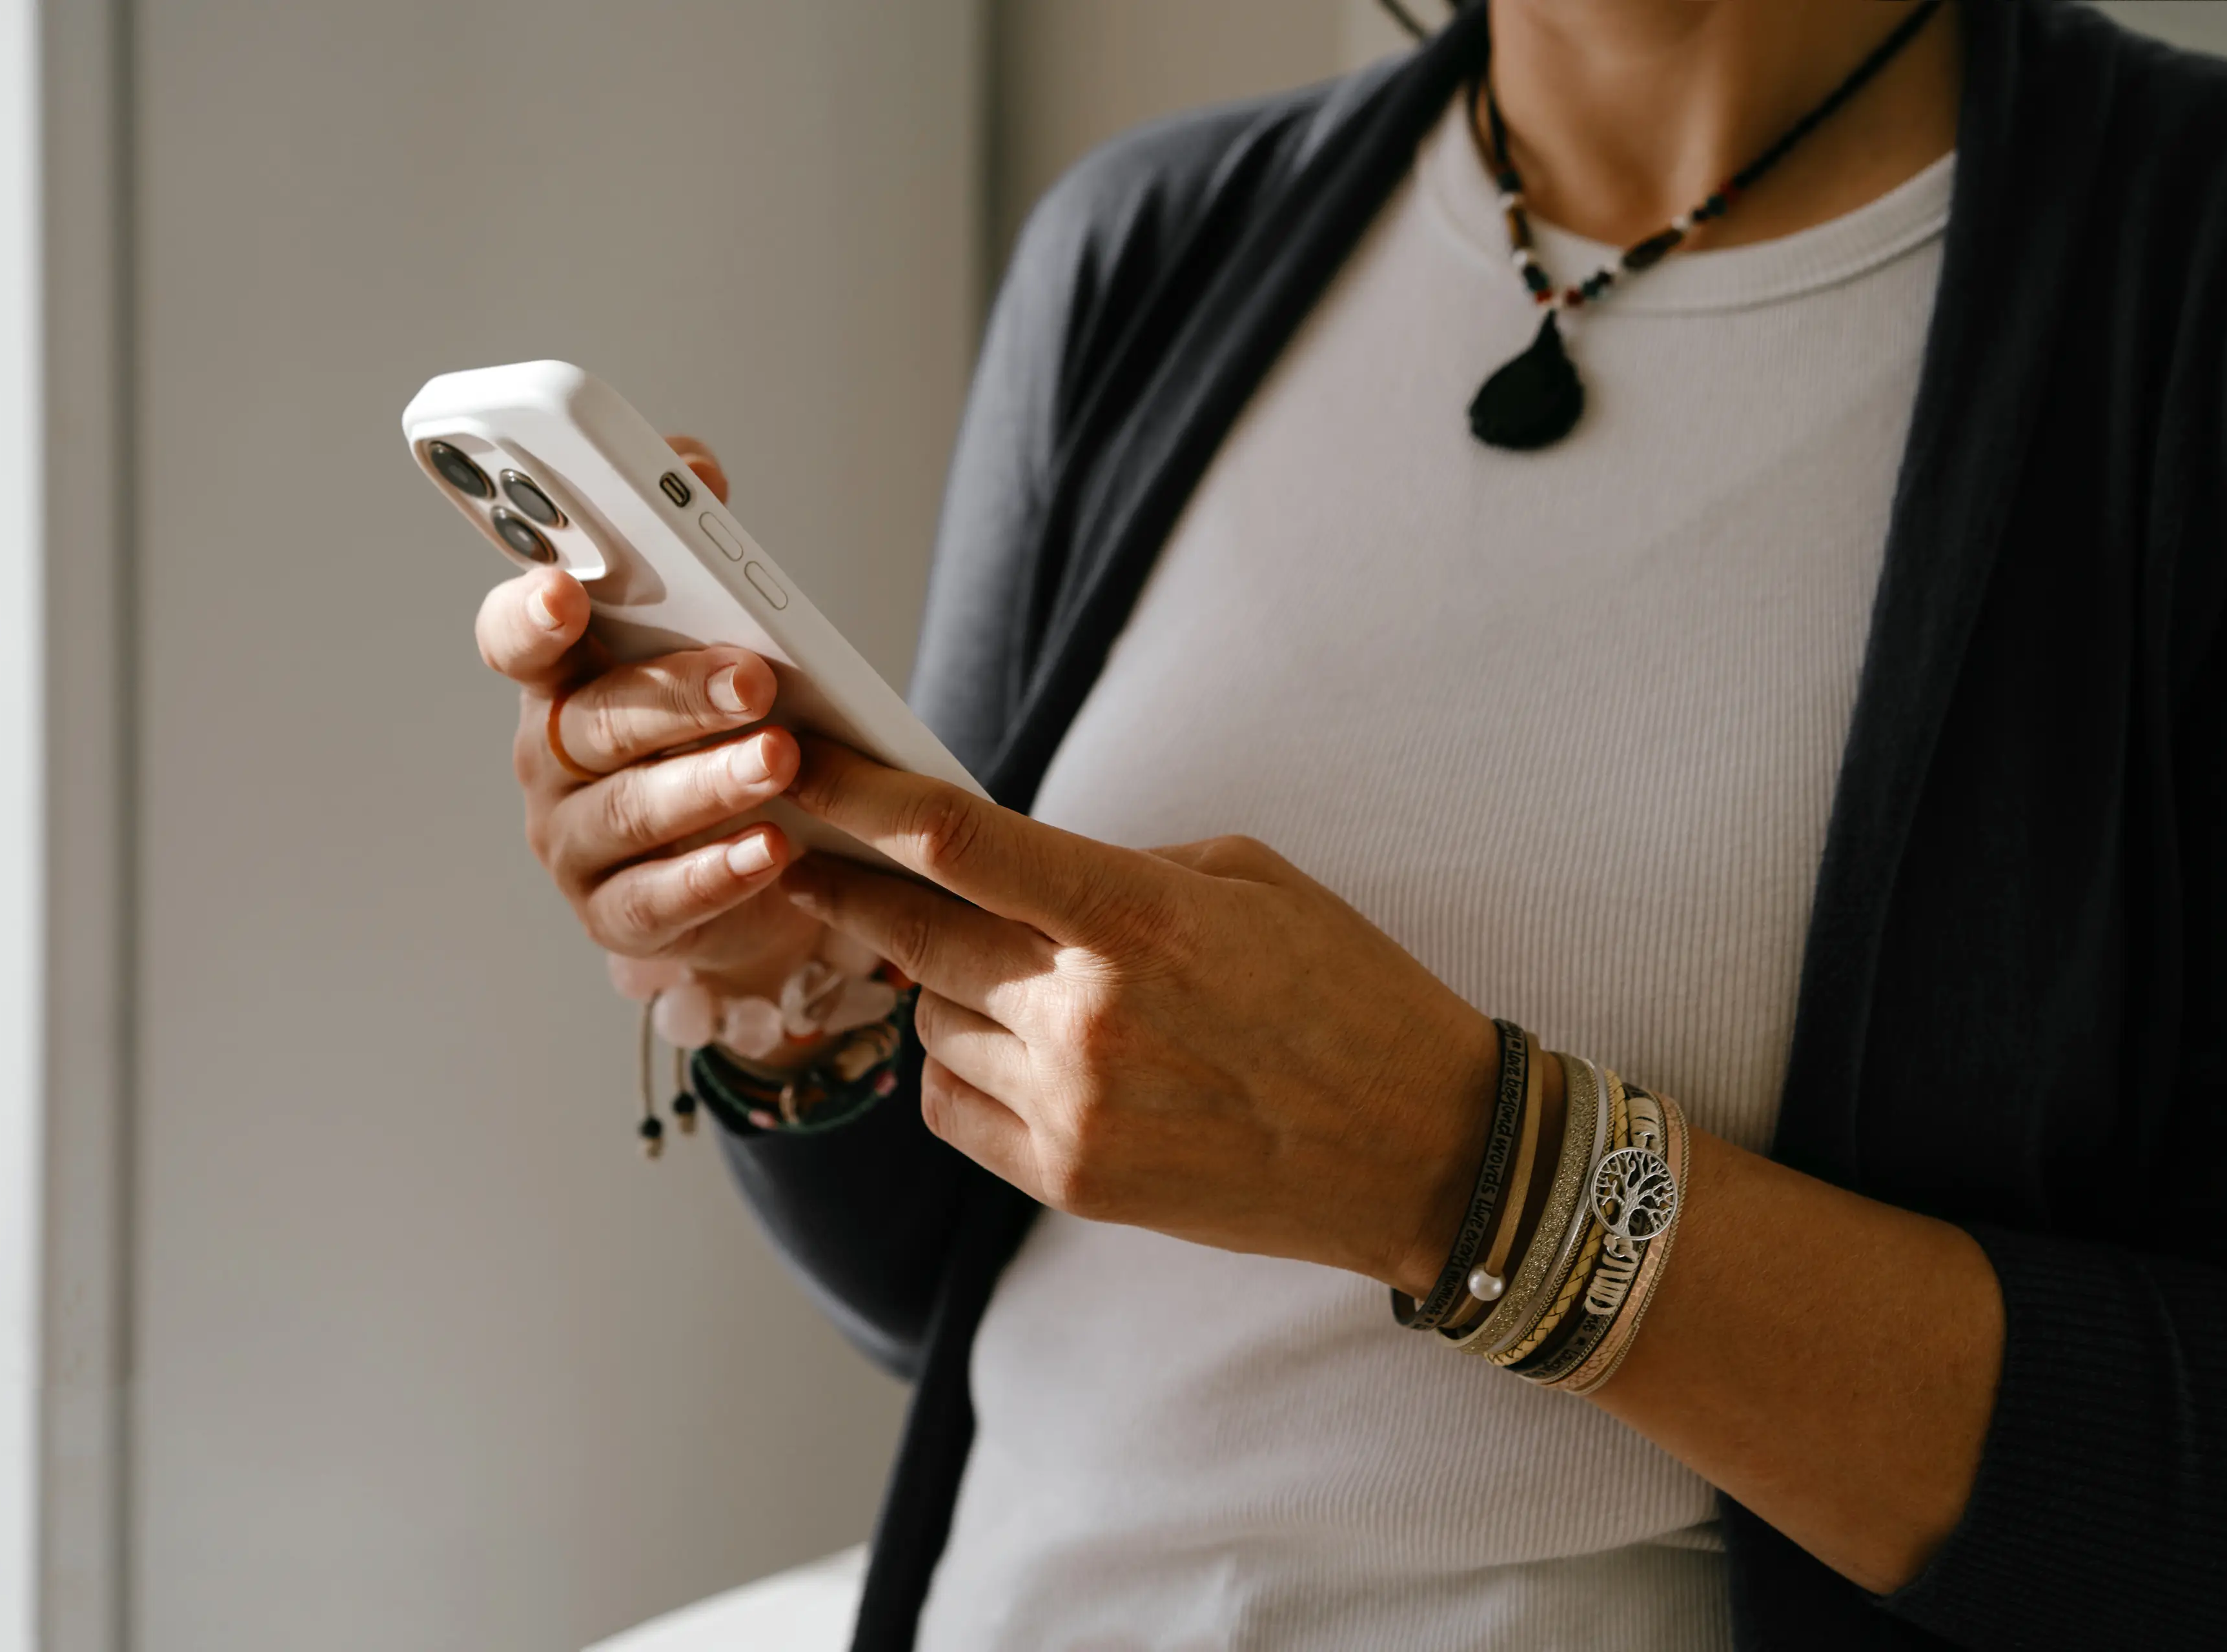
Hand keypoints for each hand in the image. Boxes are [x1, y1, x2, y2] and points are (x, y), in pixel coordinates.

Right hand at [475, 438, 821, 1002]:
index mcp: (561, 674)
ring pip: (631, 809)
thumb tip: (694, 463)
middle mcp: (551, 756)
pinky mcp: (617, 914)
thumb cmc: (713, 726)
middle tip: (755, 677)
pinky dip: (718, 873)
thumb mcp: (708, 634)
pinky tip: (775, 850)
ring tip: (781, 759)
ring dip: (708, 783)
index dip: (528, 613)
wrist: (751, 856)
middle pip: (592, 721)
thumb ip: (693, 543)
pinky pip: (660, 897)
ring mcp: (575, 841)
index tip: (561, 591)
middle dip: (673, 694)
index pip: (515, 637)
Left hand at [777, 739, 1504, 1292]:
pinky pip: (949, 1106)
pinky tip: (1019, 1051)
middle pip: (914, 935)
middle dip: (855, 891)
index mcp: (1140, 918)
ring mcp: (1075, 1108)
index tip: (803, 768)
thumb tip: (1002, 869)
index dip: (862, 798)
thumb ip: (1114, 867)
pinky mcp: (1072, 1181)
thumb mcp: (1247, 882)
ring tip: (1018, 980)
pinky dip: (961, 1070)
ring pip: (930, 1023)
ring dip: (947, 991)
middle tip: (816, 861)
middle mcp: (1091, 1016)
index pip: (958, 841)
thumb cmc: (1347, 993)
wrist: (1423, 1148)